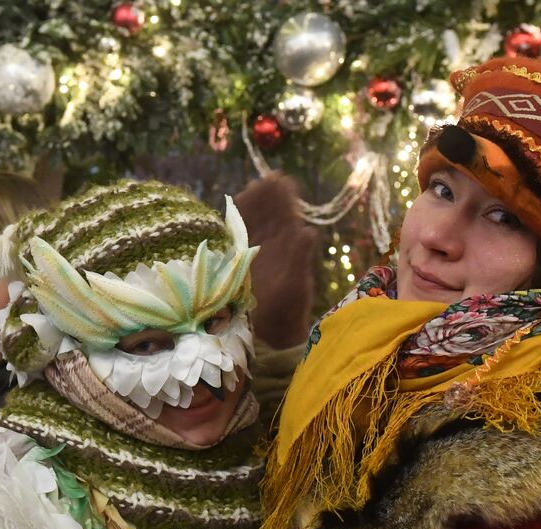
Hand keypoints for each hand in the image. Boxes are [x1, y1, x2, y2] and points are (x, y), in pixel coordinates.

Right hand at [233, 174, 319, 348]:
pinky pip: (236, 237)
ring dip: (252, 205)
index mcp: (287, 248)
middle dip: (266, 197)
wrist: (271, 336)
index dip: (282, 198)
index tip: (281, 181)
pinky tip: (233, 212)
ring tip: (252, 188)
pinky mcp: (239, 262)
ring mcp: (255, 253)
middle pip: (269, 215)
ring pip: (253, 222)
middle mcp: (272, 247)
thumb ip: (299, 258)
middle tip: (265, 180)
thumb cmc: (287, 312)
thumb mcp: (296, 285)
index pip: (285, 216)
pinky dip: (235, 223)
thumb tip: (308, 231)